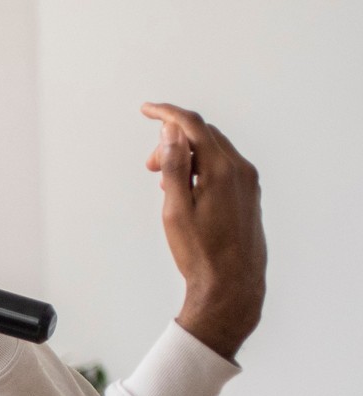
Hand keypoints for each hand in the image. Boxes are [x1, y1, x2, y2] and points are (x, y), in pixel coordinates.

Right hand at [141, 103, 265, 359]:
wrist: (232, 285)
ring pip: (213, 150)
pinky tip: (186, 189)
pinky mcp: (249, 194)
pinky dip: (200, 166)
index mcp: (222, 170)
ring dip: (185, 154)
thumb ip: (173, 167)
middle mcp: (241, 170)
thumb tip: (170, 133)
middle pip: (203, 135)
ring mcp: (248, 182)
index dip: (167, 114)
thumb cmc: (202, 253)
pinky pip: (223, 165)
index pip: (192, 126)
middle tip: (148, 166)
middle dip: (171, 140)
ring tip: (163, 182)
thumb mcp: (175, 210)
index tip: (146, 110)